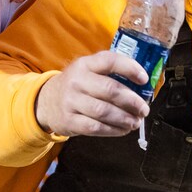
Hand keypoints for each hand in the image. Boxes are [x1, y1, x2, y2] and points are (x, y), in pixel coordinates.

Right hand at [35, 50, 150, 137]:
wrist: (46, 102)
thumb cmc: (77, 86)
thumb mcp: (87, 71)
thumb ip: (110, 73)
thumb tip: (142, 87)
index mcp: (85, 64)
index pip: (109, 61)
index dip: (130, 68)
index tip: (144, 79)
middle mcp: (76, 80)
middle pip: (110, 89)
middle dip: (132, 101)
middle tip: (143, 109)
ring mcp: (71, 101)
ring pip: (104, 111)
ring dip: (125, 118)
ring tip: (136, 121)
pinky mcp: (69, 121)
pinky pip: (96, 127)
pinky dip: (113, 130)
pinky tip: (123, 130)